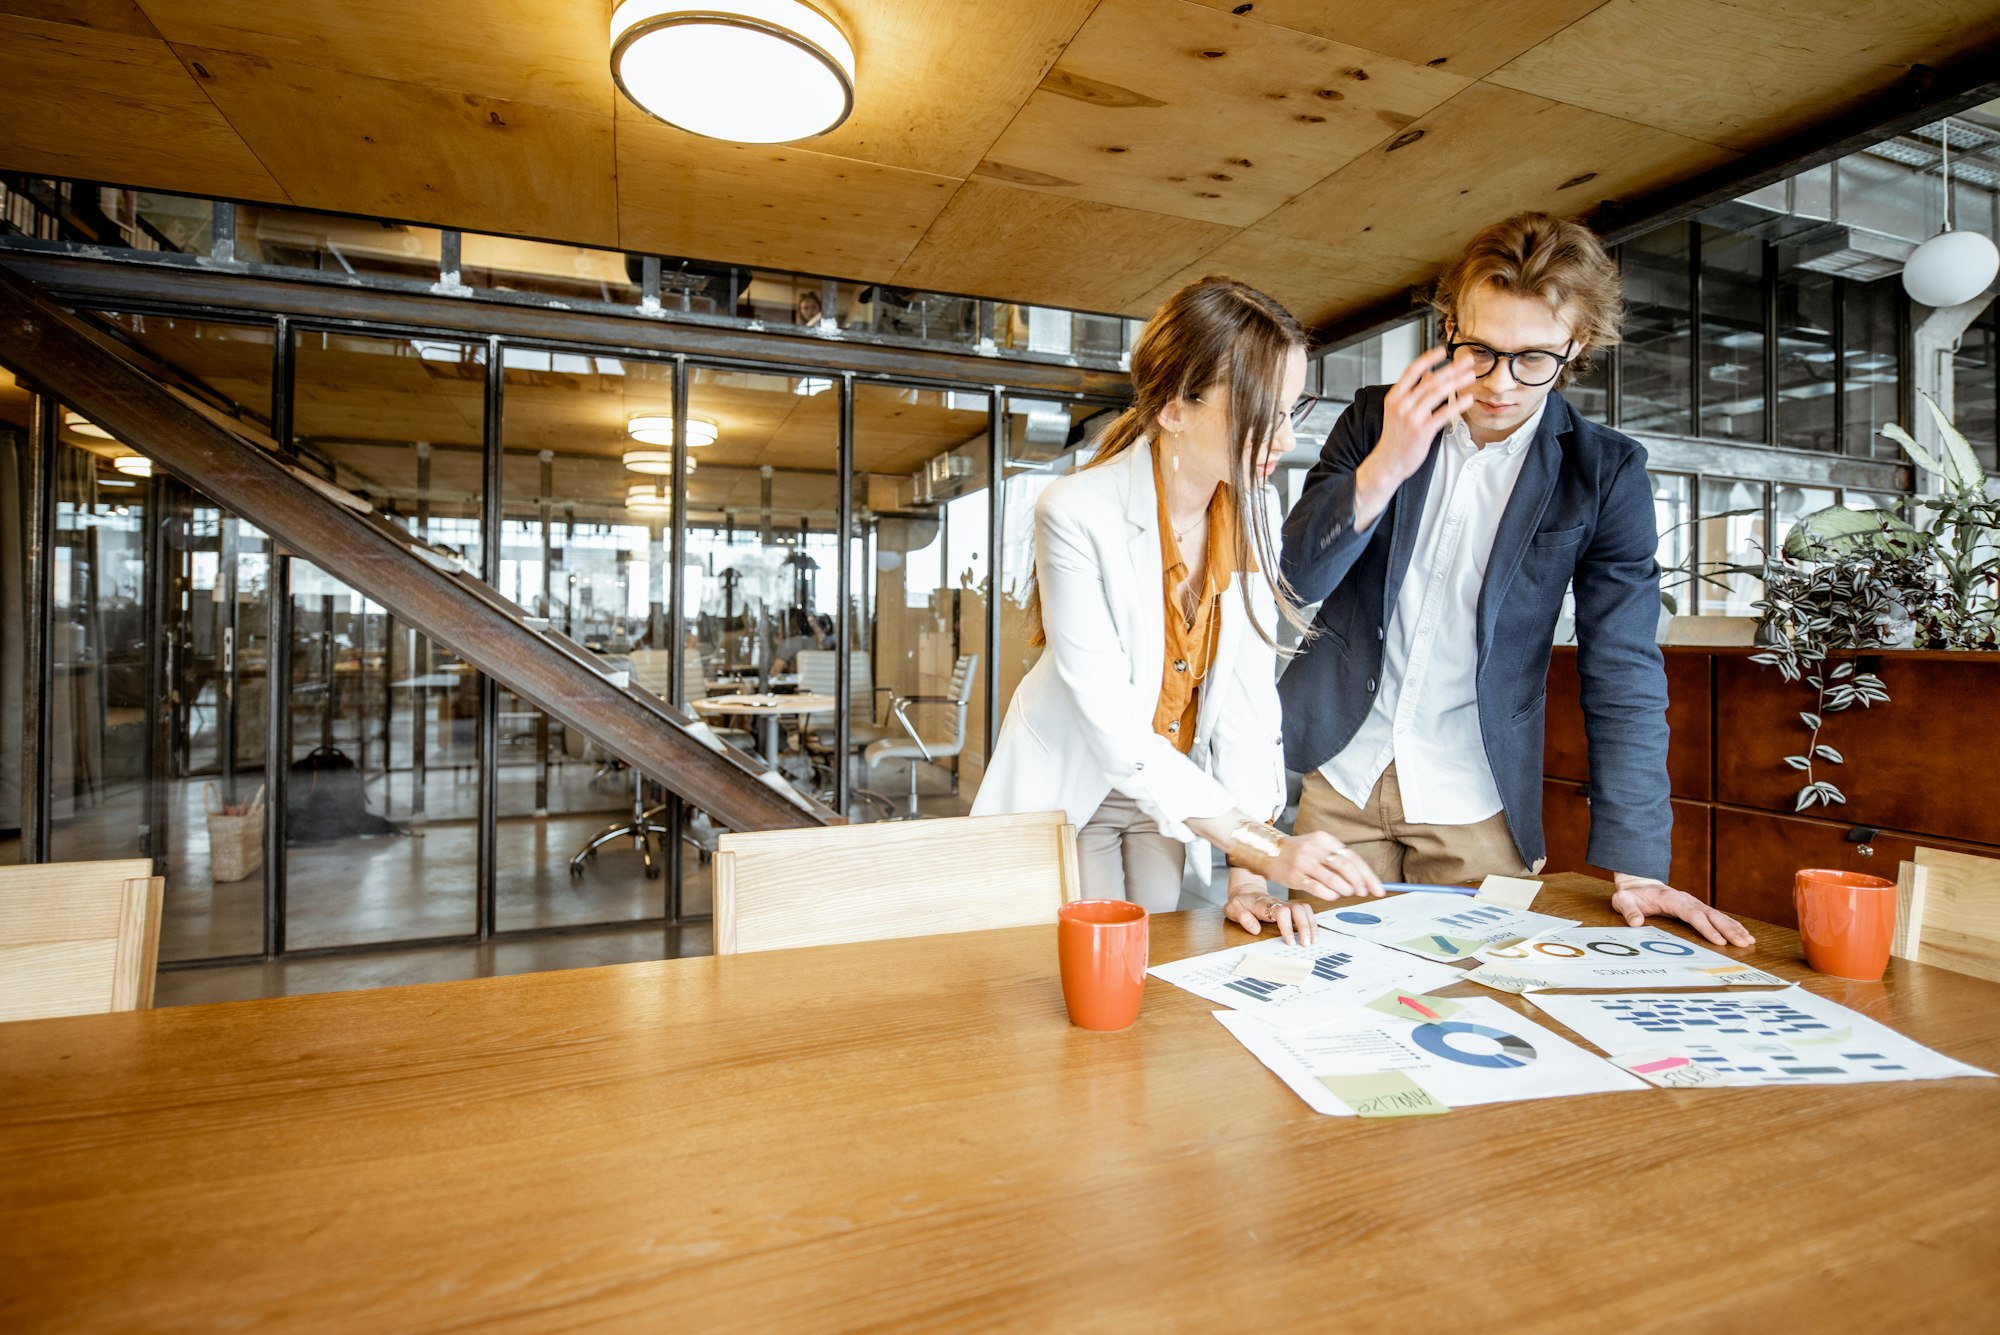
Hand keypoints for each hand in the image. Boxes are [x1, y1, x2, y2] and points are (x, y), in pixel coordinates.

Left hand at [1226, 891, 1317, 944]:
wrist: (1245, 890)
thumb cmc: (1240, 902)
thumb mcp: (1233, 909)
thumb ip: (1242, 917)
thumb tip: (1255, 929)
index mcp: (1263, 904)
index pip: (1280, 912)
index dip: (1287, 926)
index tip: (1290, 941)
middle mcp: (1278, 903)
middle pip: (1298, 909)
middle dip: (1305, 926)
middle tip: (1306, 943)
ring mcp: (1286, 904)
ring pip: (1304, 909)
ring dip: (1311, 924)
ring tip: (1312, 940)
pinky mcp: (1290, 907)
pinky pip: (1305, 911)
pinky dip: (1311, 922)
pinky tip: (1313, 934)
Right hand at [1269, 831, 1384, 900]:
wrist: (1271, 852)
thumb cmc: (1301, 853)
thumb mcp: (1319, 848)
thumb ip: (1339, 861)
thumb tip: (1364, 880)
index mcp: (1324, 839)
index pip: (1352, 856)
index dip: (1367, 874)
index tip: (1377, 887)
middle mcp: (1314, 849)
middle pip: (1345, 867)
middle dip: (1359, 882)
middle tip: (1364, 891)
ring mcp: (1303, 863)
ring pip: (1332, 878)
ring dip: (1346, 889)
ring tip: (1349, 892)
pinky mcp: (1294, 876)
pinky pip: (1317, 888)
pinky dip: (1330, 894)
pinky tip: (1334, 896)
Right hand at [1352, 347, 1479, 528]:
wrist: (1388, 461)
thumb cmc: (1395, 437)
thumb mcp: (1398, 410)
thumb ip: (1412, 392)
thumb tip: (1426, 375)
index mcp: (1395, 397)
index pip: (1412, 371)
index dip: (1428, 359)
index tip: (1442, 351)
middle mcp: (1402, 405)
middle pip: (1430, 380)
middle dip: (1451, 368)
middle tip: (1466, 361)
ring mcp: (1412, 418)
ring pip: (1437, 394)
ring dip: (1456, 383)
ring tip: (1470, 377)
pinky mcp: (1422, 431)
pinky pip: (1443, 415)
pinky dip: (1457, 406)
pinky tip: (1468, 400)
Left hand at [1611, 874, 1755, 947]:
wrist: (1638, 883)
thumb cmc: (1631, 895)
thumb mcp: (1623, 901)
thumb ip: (1629, 911)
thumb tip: (1636, 922)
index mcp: (1672, 899)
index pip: (1693, 914)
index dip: (1707, 928)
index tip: (1719, 941)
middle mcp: (1687, 900)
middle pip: (1711, 915)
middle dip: (1729, 930)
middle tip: (1744, 943)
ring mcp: (1694, 903)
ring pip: (1718, 916)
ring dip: (1734, 928)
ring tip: (1749, 941)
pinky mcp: (1697, 908)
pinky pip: (1716, 917)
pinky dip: (1731, 925)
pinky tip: (1743, 934)